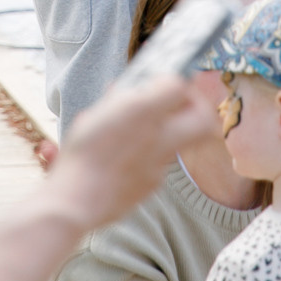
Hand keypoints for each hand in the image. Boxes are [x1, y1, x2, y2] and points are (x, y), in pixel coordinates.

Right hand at [40, 75, 213, 233]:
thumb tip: (126, 90)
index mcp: (140, 112)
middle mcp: (157, 137)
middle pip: (204, 118)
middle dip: (197, 106)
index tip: (163, 81)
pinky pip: (162, 161)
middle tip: (179, 102)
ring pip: (183, 139)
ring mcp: (159, 164)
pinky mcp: (154, 184)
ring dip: (170, 128)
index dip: (175, 79)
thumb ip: (116, 100)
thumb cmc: (81, 152)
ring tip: (142, 126)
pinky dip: (151, 152)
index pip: (178, 85)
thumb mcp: (94, 114)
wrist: (76, 200)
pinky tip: (130, 152)